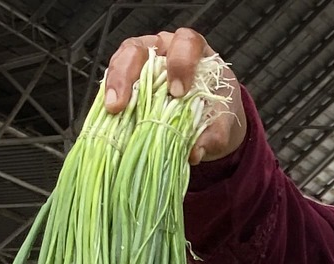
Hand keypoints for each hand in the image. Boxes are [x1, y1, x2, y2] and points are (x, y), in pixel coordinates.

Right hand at [101, 28, 244, 163]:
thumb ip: (213, 136)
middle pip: (140, 48)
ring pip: (122, 60)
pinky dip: (110, 95)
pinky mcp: (130, 80)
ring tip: (113, 108)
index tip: (178, 92)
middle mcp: (165, 51)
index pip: (186, 42)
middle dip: (130, 72)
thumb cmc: (216, 112)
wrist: (211, 124)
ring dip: (115, 83)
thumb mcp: (223, 125)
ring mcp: (143, 63)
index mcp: (194, 52)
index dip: (180, 62)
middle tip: (127, 101)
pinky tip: (110, 113)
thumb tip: (194, 151)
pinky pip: (115, 82)